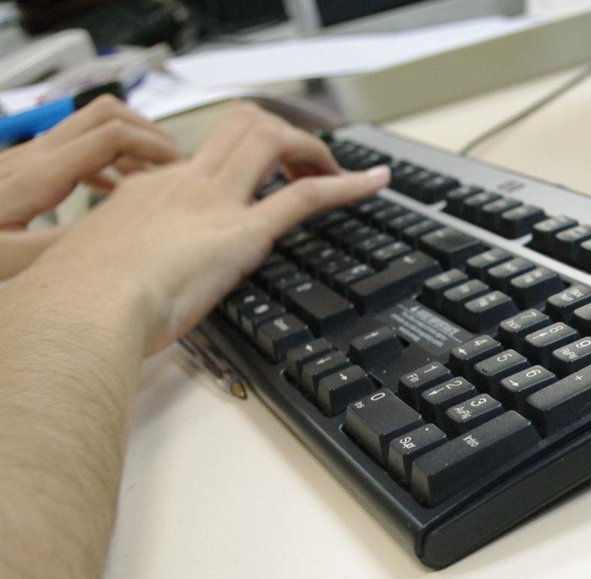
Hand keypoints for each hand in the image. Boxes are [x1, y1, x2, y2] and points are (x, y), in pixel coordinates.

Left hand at [0, 95, 179, 278]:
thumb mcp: (13, 261)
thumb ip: (64, 250)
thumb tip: (116, 240)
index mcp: (39, 176)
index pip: (110, 136)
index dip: (153, 146)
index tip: (181, 170)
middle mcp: (35, 157)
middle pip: (104, 115)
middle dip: (148, 133)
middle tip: (177, 165)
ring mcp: (28, 159)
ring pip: (91, 127)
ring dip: (130, 144)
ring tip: (157, 177)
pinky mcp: (25, 170)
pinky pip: (77, 150)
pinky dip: (108, 160)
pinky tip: (117, 191)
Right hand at [30, 102, 389, 353]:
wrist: (84, 308)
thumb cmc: (83, 302)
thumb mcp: (103, 270)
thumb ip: (128, 266)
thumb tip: (136, 289)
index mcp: (149, 192)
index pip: (202, 157)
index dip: (236, 160)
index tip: (253, 178)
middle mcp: (186, 186)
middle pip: (241, 125)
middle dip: (279, 135)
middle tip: (301, 165)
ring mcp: (216, 204)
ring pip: (269, 140)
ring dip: (309, 150)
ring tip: (336, 171)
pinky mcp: (243, 233)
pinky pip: (304, 196)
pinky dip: (346, 185)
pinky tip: (374, 183)